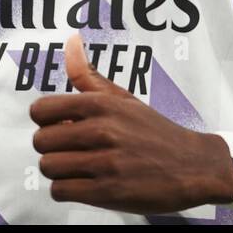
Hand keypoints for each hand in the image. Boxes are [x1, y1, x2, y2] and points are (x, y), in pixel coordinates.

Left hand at [29, 34, 232, 214]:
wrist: (192, 166)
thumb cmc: (154, 132)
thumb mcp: (123, 99)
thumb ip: (89, 75)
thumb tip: (71, 41)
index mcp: (101, 104)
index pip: (40, 110)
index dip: (45, 121)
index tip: (60, 127)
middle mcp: (102, 130)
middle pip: (41, 141)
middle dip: (52, 148)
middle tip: (71, 150)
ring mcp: (105, 162)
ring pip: (49, 167)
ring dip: (60, 171)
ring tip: (79, 168)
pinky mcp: (108, 192)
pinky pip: (61, 191)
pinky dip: (67, 190)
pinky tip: (84, 184)